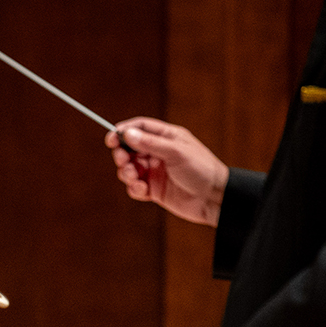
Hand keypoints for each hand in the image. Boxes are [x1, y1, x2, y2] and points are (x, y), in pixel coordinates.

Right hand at [106, 118, 228, 225]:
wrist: (215, 199)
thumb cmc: (201, 170)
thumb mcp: (176, 152)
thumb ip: (150, 143)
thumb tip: (127, 134)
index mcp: (167, 138)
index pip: (140, 128)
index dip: (123, 131)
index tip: (111, 139)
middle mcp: (159, 153)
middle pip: (130, 148)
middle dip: (122, 154)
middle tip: (123, 161)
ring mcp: (156, 172)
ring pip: (129, 168)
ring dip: (126, 172)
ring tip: (133, 177)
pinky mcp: (154, 190)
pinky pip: (135, 187)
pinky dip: (134, 188)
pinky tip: (142, 190)